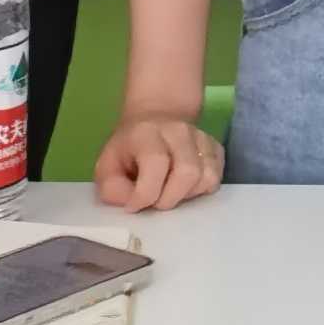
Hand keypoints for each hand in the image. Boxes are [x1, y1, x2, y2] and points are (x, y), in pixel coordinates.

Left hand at [92, 107, 224, 211]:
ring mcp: (201, 137)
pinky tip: (184, 186)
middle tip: (154, 202)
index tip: (133, 206)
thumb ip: (112, 188)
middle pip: (187, 172)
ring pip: (207, 176)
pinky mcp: (215, 146)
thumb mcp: (107, 167)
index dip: (145, 193)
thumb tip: (132, 204)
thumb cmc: (127, 150)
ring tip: (169, 193)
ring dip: (186, 195)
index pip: (156, 163)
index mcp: (146, 133)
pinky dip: (201, 189)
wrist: (154, 119)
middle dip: (169, 199)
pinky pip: (217, 176)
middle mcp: (178, 131)